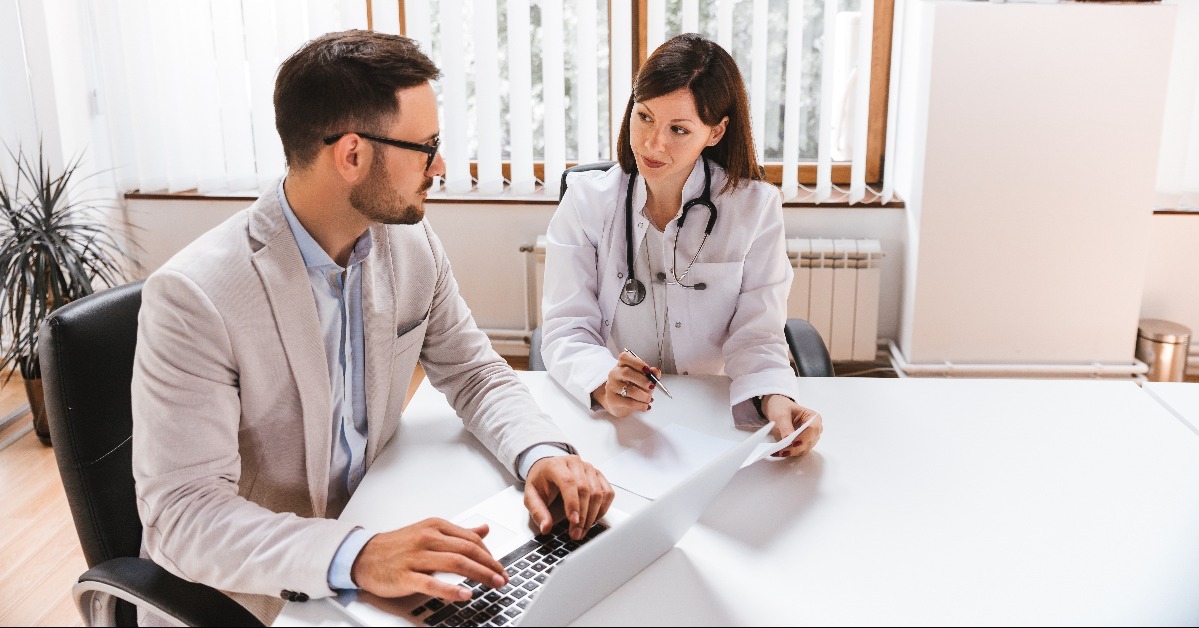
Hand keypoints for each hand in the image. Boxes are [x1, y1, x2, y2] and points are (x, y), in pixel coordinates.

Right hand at [350, 519, 506, 601]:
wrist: (363, 555)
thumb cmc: (396, 546)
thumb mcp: (429, 532)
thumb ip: (458, 533)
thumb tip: (484, 529)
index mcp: (435, 526)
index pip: (471, 538)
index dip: (490, 554)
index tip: (500, 566)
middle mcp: (428, 538)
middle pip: (468, 550)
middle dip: (490, 565)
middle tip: (503, 577)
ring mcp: (416, 557)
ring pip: (456, 563)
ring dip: (479, 574)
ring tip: (493, 583)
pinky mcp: (406, 576)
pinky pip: (432, 583)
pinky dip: (451, 590)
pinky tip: (465, 594)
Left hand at [524, 455, 614, 540]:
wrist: (548, 468)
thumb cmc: (541, 481)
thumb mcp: (531, 495)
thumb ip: (537, 511)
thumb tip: (545, 527)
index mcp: (556, 465)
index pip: (568, 482)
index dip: (572, 503)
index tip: (573, 521)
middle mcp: (575, 463)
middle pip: (586, 489)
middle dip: (582, 515)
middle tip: (576, 533)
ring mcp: (589, 468)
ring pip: (598, 492)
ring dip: (592, 515)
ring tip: (582, 530)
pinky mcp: (598, 475)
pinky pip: (607, 493)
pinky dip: (602, 508)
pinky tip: (593, 518)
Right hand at [590, 351, 657, 417]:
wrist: (619, 404)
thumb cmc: (632, 388)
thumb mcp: (643, 379)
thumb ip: (651, 375)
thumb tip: (656, 371)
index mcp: (621, 365)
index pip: (624, 358)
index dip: (637, 363)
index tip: (647, 370)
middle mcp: (614, 374)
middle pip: (626, 372)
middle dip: (642, 380)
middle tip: (652, 386)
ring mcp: (611, 387)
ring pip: (629, 390)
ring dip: (643, 395)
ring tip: (648, 398)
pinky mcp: (612, 400)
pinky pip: (629, 402)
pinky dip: (640, 405)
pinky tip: (645, 406)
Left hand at [761, 395, 823, 457]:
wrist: (778, 409)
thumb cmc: (782, 408)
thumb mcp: (782, 415)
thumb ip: (786, 427)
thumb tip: (788, 439)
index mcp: (814, 418)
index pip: (812, 429)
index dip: (803, 438)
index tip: (793, 443)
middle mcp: (815, 429)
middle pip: (809, 442)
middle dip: (796, 447)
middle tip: (782, 450)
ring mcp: (810, 438)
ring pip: (804, 449)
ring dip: (791, 452)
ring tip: (778, 452)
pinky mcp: (802, 445)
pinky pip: (798, 451)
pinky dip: (789, 453)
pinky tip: (779, 452)